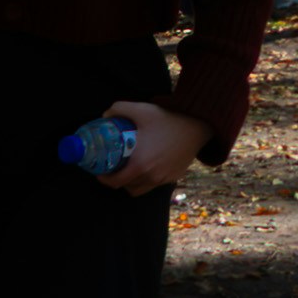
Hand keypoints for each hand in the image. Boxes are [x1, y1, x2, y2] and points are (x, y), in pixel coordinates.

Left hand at [74, 103, 204, 192]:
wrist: (197, 126)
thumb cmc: (167, 119)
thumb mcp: (141, 109)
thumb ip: (119, 109)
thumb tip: (105, 115)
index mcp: (139, 164)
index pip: (114, 181)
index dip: (104, 179)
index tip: (100, 171)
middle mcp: (150, 176)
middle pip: (126, 187)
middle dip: (116, 180)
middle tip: (113, 169)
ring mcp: (162, 179)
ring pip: (140, 189)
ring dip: (131, 183)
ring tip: (128, 170)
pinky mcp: (173, 177)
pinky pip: (154, 184)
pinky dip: (146, 180)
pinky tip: (146, 167)